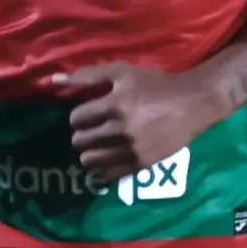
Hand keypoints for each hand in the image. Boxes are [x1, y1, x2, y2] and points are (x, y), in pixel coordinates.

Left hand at [52, 63, 226, 182]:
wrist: (193, 103)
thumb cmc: (156, 83)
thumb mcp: (122, 72)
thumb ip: (88, 75)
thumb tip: (53, 82)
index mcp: (115, 104)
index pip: (77, 118)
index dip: (80, 115)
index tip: (89, 113)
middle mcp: (121, 129)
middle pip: (80, 141)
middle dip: (83, 134)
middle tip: (93, 129)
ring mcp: (131, 150)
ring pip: (89, 161)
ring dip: (89, 153)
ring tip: (99, 145)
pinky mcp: (141, 165)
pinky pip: (107, 175)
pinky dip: (102, 168)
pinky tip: (108, 157)